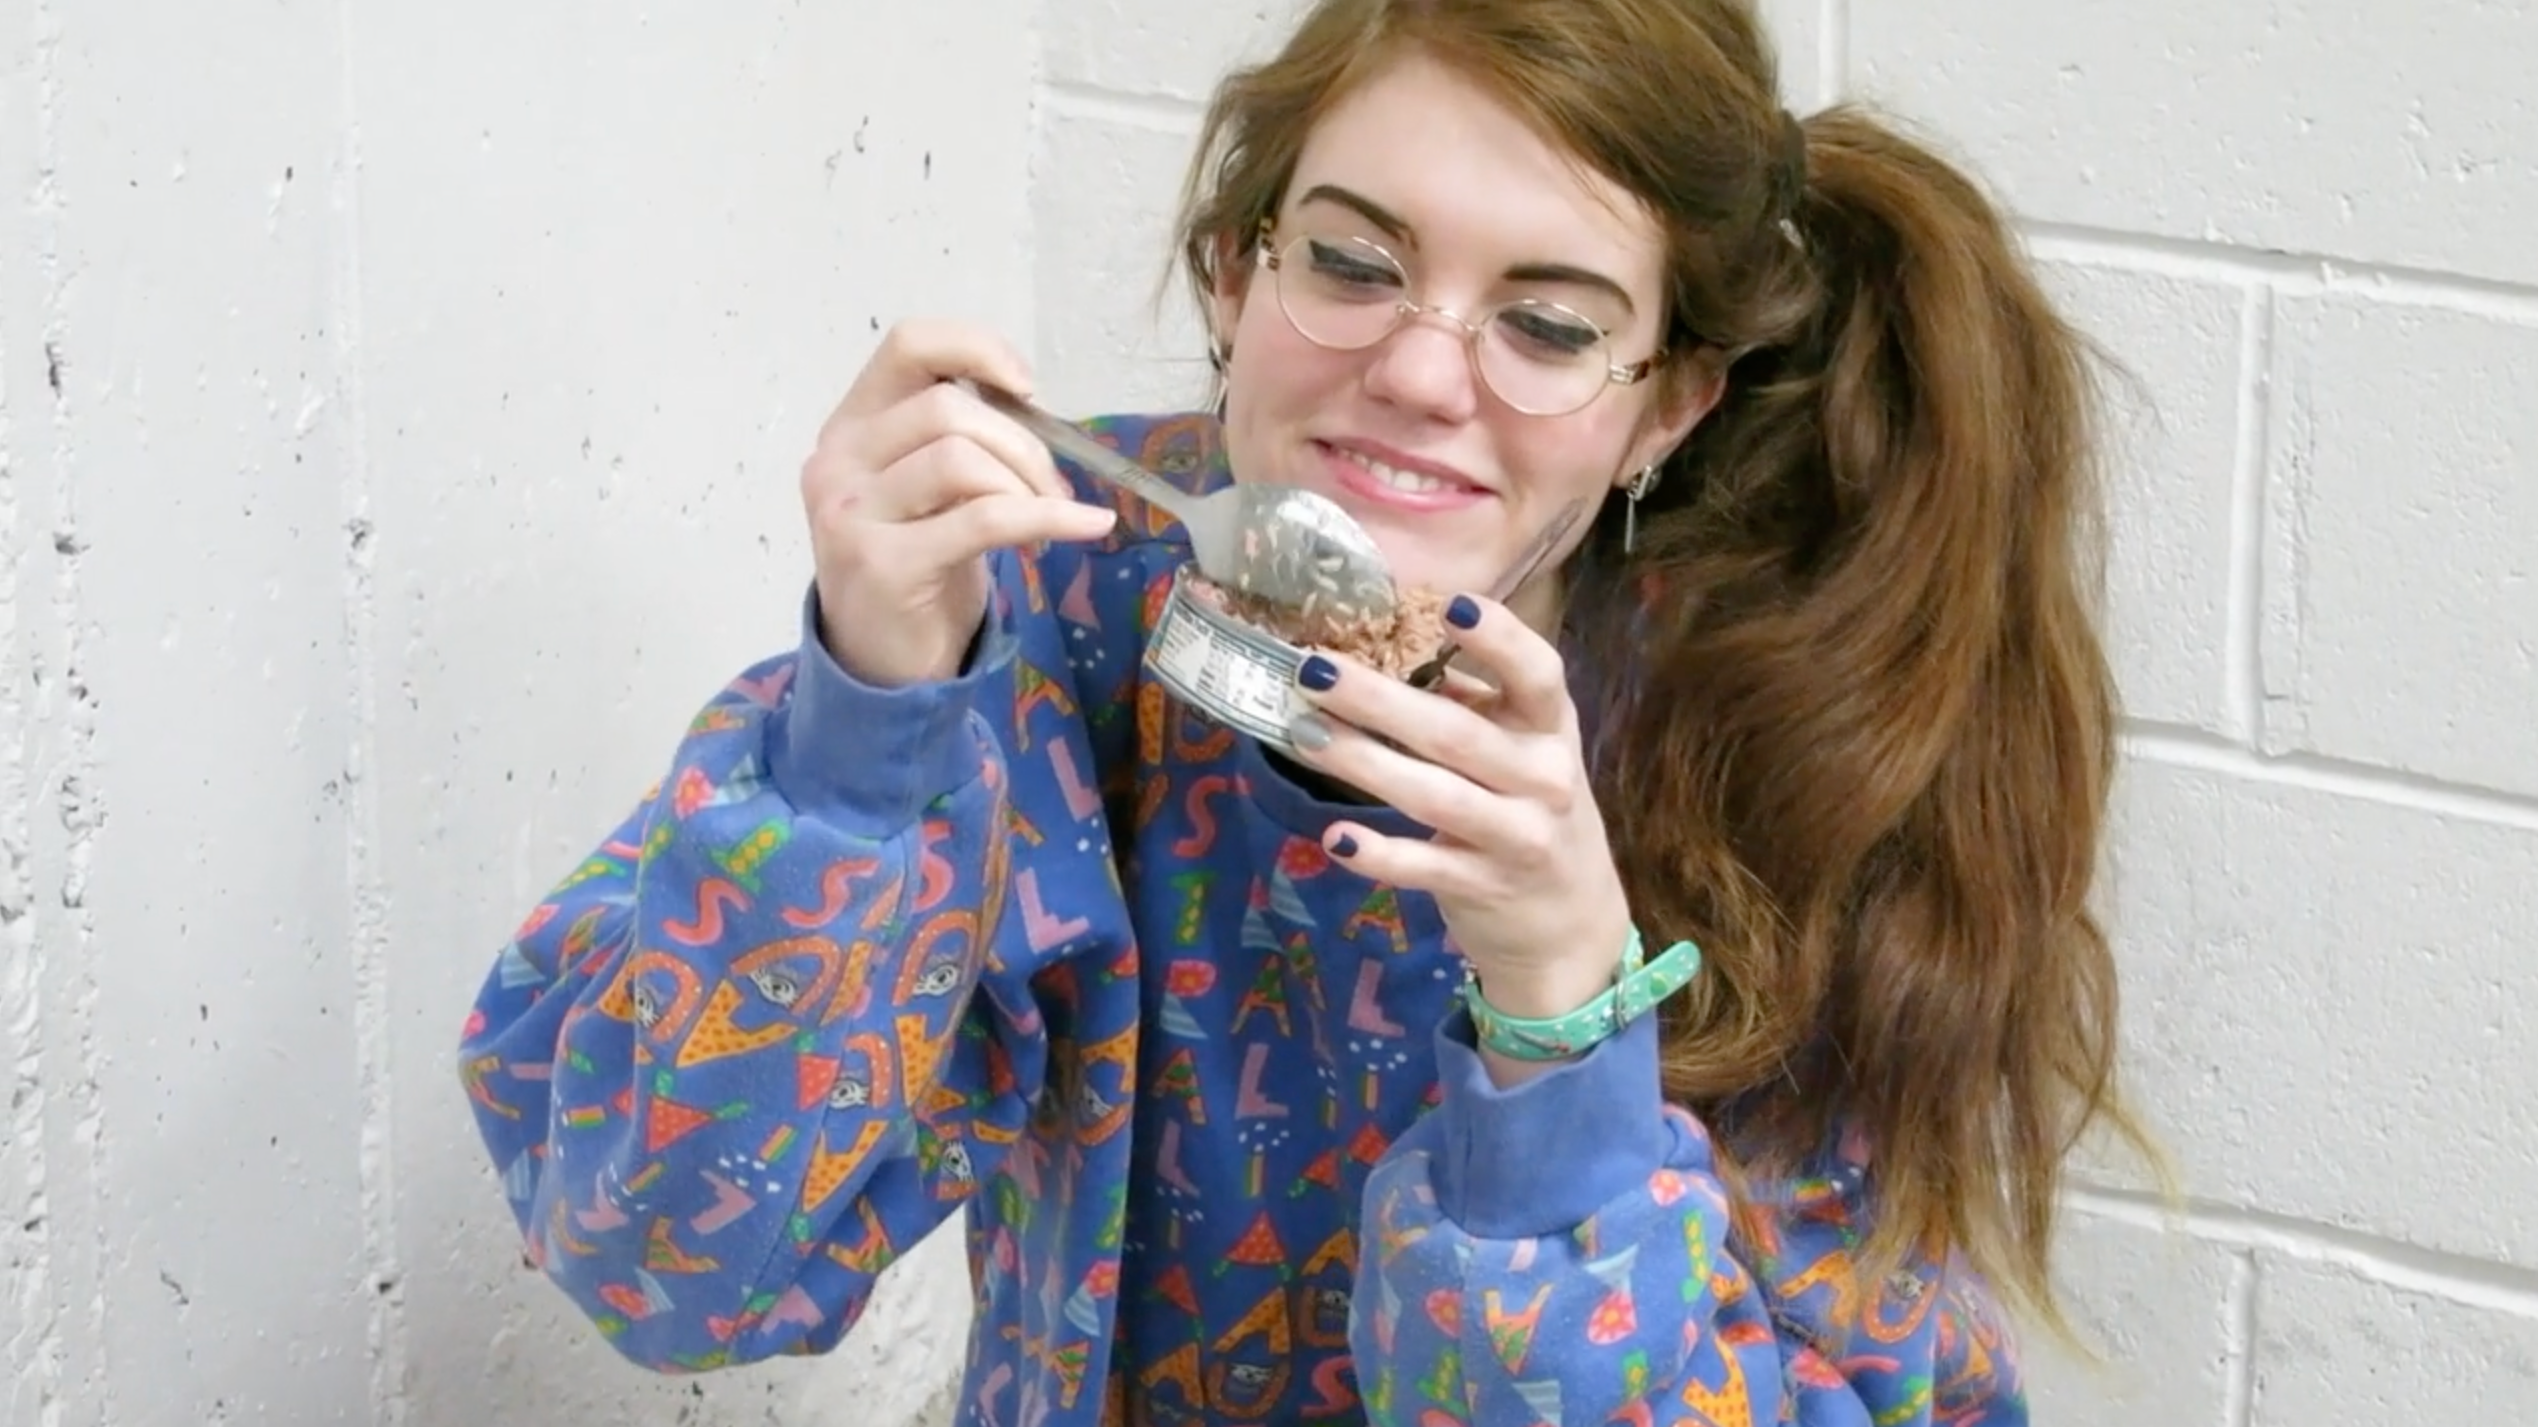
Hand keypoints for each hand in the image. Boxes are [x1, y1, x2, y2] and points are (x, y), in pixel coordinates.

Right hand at [801, 320, 1116, 686]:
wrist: (882, 664)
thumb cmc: (918, 567)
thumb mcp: (927, 490)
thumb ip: (957, 438)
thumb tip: (1032, 409)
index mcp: (850, 426)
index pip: (908, 344)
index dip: (976, 348)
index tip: (1026, 388)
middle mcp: (838, 460)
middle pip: (949, 407)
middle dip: (1023, 444)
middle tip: (1052, 489)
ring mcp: (852, 512)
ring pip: (962, 457)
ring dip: (1027, 485)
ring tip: (1047, 519)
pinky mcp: (882, 562)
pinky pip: (984, 518)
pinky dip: (1049, 518)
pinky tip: (1085, 526)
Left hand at [1287, 594, 1634, 1028]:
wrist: (1571, 918)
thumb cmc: (1530, 806)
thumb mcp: (1522, 747)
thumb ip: (1471, 701)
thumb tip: (1387, 640)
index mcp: (1549, 727)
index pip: (1539, 674)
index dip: (1500, 639)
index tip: (1450, 605)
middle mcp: (1543, 777)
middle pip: (1457, 733)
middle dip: (1379, 699)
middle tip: (1313, 669)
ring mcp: (1517, 836)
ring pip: (1434, 794)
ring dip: (1362, 763)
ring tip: (1303, 733)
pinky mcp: (1485, 886)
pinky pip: (1425, 867)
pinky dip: (1380, 855)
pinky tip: (1335, 838)